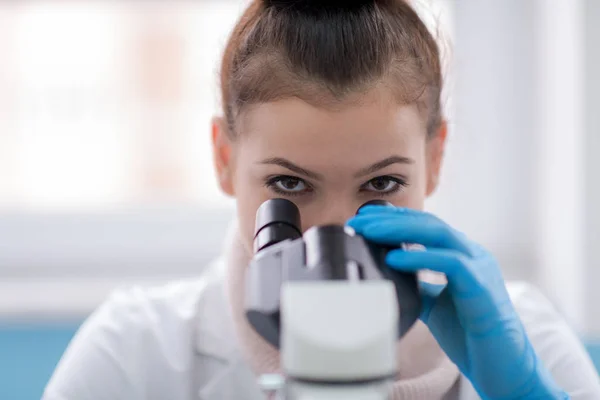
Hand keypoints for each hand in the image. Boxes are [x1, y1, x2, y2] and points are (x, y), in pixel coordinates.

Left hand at [347, 205, 568, 399]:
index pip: (424, 225)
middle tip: (358, 221)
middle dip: (390, 219)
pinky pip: (450, 263)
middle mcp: (472, 254)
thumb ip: (417, 285)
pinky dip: (419, 259)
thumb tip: (386, 275)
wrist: (502, 367)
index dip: (393, 218)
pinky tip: (393, 259)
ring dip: (399, 230)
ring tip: (370, 232)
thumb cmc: (470, 334)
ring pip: (438, 234)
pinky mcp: (482, 286)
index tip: (362, 218)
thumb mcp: (434, 304)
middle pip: (428, 223)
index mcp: (462, 255)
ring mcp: (479, 267)